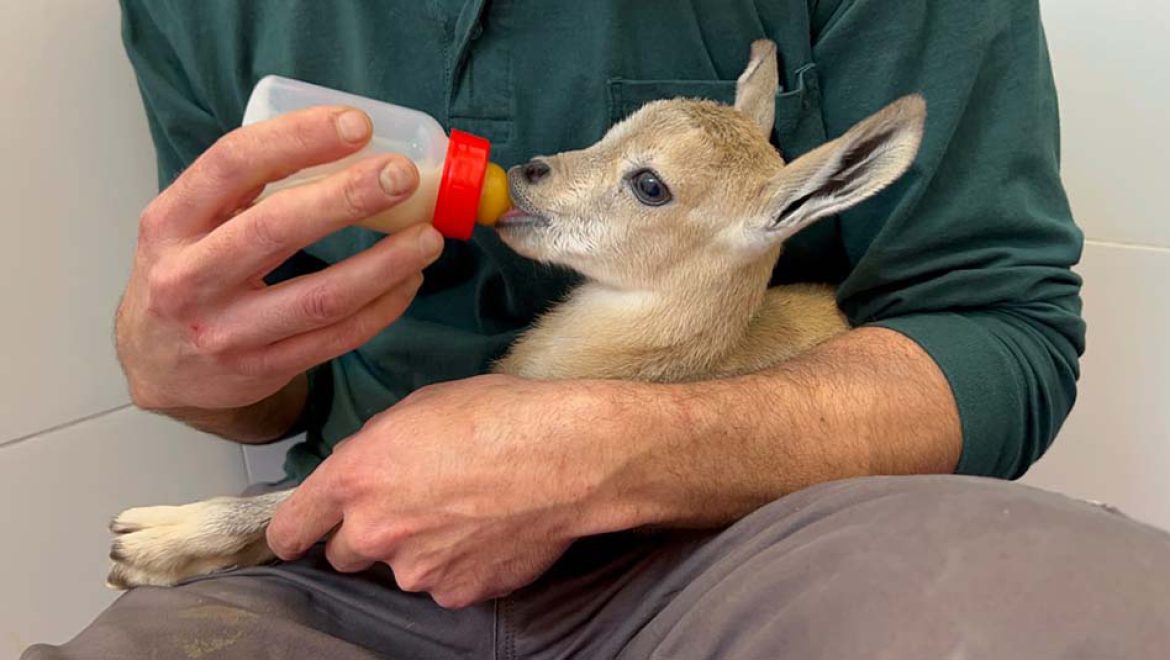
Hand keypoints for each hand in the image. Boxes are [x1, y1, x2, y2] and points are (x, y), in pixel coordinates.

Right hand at [116, 105, 444, 412]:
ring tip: (428, 237)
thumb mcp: (188, 222)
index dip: (297, 138)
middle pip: (277, 227)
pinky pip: (336, 337)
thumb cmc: (188, 273)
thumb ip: (246, 187)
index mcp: (171, 221)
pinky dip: (382, 307)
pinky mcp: (261, 369)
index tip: (356, 124)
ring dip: (384, 264)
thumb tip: (349, 143)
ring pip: (320, 296)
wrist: (159, 366)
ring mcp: (225, 331)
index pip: (233, 165)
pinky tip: (410, 280)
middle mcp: (188, 276)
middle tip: (403, 175)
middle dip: (348, 198)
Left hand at [266, 375, 649, 607]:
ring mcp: (417, 571)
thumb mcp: (420, 407)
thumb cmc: (500, 416)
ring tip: (467, 514)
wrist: (567, 456)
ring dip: (418, 549)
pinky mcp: (458, 593)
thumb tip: (368, 470)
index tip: (299, 535)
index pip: (291, 528)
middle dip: (367, 535)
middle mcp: (375, 531)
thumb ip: (376, 448)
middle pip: (344, 554)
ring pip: (401, 569)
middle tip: (412, 506)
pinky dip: (458, 565)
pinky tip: (489, 533)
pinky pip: (445, 584)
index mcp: (355, 478)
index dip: (293, 533)